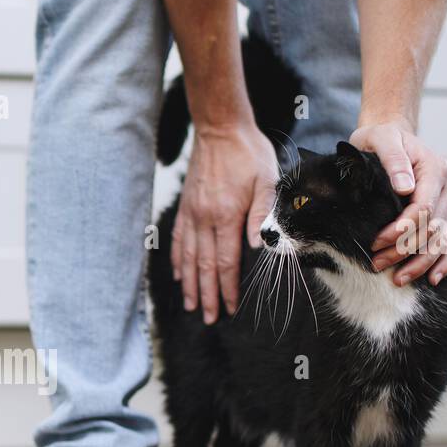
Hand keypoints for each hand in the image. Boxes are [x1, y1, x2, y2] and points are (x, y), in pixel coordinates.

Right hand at [172, 123, 278, 322]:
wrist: (219, 129)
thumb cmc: (248, 153)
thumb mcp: (267, 180)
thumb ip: (261, 214)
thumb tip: (258, 247)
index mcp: (227, 215)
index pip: (227, 261)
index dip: (228, 288)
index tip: (229, 307)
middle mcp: (205, 219)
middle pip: (205, 266)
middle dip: (207, 295)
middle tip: (209, 317)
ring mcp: (192, 214)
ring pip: (189, 258)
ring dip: (190, 285)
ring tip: (192, 305)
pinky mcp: (186, 208)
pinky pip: (179, 241)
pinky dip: (178, 261)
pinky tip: (179, 276)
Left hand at [349, 120, 446, 285]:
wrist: (390, 138)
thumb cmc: (381, 139)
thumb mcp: (381, 140)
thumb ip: (393, 160)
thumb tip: (405, 187)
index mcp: (436, 169)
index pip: (423, 207)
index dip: (402, 229)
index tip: (377, 242)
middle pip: (432, 228)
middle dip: (404, 250)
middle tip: (377, 264)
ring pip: (442, 240)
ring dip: (420, 263)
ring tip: (397, 279)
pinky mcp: (446, 214)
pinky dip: (443, 262)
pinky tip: (431, 279)